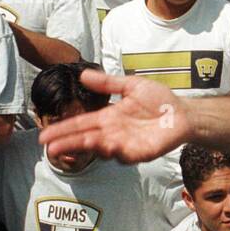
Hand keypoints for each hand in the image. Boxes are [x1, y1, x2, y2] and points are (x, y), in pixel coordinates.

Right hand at [40, 69, 191, 162]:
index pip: (81, 124)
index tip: (45, 135)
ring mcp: (126, 145)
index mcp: (109, 118)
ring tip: (73, 144)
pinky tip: (106, 146)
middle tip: (49, 147)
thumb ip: (108, 83)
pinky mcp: (140, 153)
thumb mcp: (131, 86)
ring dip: (87, 147)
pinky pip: (124, 155)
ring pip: (101, 148)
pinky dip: (114, 152)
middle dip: (67, 143)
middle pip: (85, 139)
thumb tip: (82, 75)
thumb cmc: (160, 100)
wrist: (184, 113)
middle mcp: (113, 133)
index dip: (63, 130)